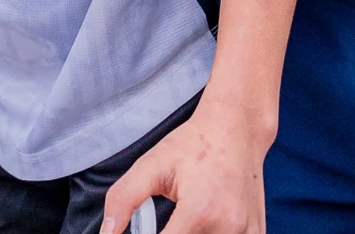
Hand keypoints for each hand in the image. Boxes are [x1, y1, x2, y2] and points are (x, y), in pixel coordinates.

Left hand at [100, 108, 266, 233]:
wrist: (237, 130)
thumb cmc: (194, 145)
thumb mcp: (151, 165)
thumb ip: (123, 200)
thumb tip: (107, 233)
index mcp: (199, 211)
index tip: (142, 231)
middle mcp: (228, 228)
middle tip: (169, 219)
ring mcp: (247, 233)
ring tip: (185, 219)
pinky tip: (206, 223)